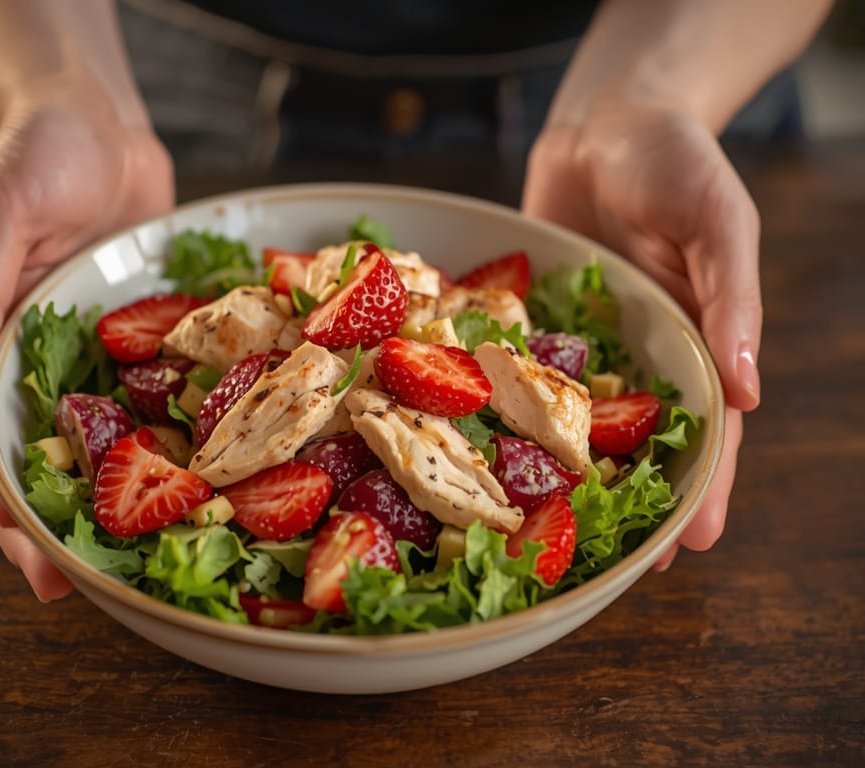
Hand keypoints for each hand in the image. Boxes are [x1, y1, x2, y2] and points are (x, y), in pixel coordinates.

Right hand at [0, 93, 174, 599]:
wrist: (98, 119)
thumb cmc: (35, 155)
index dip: (7, 506)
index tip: (33, 563)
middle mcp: (44, 358)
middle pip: (49, 455)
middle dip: (67, 520)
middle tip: (92, 587)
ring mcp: (97, 351)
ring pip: (107, 432)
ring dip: (127, 489)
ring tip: (153, 549)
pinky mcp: (145, 333)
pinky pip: (159, 387)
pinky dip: (175, 427)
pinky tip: (208, 467)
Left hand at [523, 105, 761, 568]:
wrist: (606, 122)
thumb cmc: (678, 162)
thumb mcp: (721, 221)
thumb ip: (731, 300)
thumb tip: (749, 390)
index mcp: (697, 341)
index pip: (709, 428)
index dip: (705, 486)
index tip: (696, 545)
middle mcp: (639, 355)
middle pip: (640, 442)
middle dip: (633, 501)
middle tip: (619, 565)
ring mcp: (583, 345)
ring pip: (573, 421)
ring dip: (563, 474)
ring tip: (547, 529)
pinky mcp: (534, 324)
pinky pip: (520, 374)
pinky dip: (505, 409)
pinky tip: (483, 447)